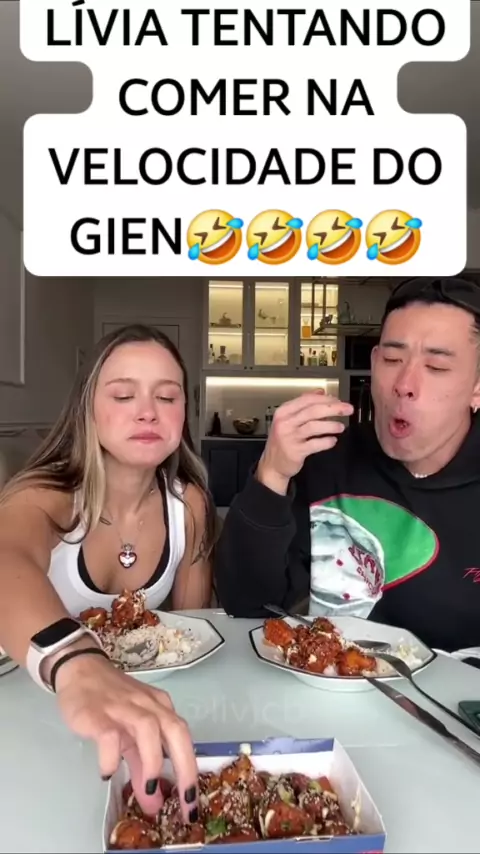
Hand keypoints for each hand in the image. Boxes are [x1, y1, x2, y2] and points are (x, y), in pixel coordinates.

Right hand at [54, 652, 197, 820]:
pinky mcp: (98, 713)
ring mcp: (123, 707)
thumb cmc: (110, 701)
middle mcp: (147, 705)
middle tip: (184, 803)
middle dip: (185, 769)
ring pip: (148, 728)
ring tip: (148, 788)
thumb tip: (154, 802)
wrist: (80, 669)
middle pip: (176, 731)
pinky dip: (112, 756)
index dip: (191, 771)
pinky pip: (110, 734)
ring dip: (152, 761)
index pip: (183, 739)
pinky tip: (107, 772)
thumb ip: (141, 767)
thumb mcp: (130, 734)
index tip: (192, 804)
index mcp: (160, 708)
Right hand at [257, 391, 352, 493]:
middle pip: (312, 411)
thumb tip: (321, 392)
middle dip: (333, 408)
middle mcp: (285, 423)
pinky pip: (314, 444)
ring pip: (314, 426)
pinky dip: (326, 442)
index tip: (339, 400)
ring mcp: (290, 437)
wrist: (272, 465)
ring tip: (340, 427)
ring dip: (331, 425)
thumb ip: (304, 404)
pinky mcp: (295, 452)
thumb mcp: (288, 419)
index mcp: (284, 411)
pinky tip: (332, 441)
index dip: (326, 399)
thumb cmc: (282, 441)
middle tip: (347, 409)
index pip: (307, 399)